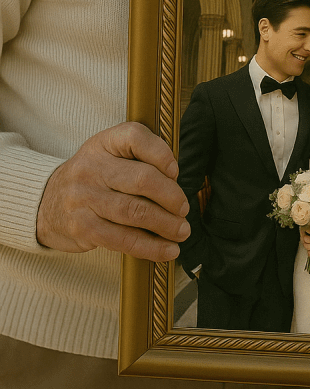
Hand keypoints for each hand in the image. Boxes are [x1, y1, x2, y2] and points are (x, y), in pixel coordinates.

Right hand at [36, 122, 189, 260]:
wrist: (47, 201)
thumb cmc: (93, 176)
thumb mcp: (109, 153)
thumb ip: (139, 157)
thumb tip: (175, 182)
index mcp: (103, 143)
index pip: (135, 137)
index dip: (162, 154)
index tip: (175, 172)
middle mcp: (91, 168)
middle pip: (142, 179)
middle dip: (171, 197)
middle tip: (184, 208)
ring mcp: (84, 198)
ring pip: (135, 212)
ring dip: (166, 224)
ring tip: (182, 230)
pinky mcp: (83, 228)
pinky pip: (123, 239)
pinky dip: (150, 247)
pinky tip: (168, 250)